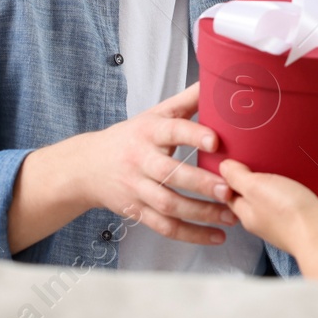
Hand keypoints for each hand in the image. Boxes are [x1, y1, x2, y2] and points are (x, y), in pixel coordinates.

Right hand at [72, 83, 236, 243]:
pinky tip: (216, 236)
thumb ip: (187, 100)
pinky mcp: (136, 211)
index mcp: (148, 132)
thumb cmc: (131, 137)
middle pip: (170, 174)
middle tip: (229, 188)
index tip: (215, 140)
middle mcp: (141, 161)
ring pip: (169, 205)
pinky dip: (191, 235)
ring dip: (201, 214)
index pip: (171, 131)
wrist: (87, 166)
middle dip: (200, 183)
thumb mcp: (155, 114)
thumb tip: (218, 80)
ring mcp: (137, 189)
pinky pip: (165, 227)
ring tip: (230, 216)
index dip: (192, 135)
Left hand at [217, 160, 317, 279]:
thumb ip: (238, 178)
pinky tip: (301, 175)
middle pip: (254, 194)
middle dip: (254, 176)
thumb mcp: (255, 188)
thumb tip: (224, 168)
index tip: (233, 158)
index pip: (230, 193)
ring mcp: (286, 218)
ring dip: (278, 180)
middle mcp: (265, 218)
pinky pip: (297, 197)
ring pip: (276, 194)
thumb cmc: (290, 216)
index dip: (229, 176)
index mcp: (247, 213)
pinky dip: (297, 186)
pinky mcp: (306, 215)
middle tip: (256, 156)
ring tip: (279, 162)